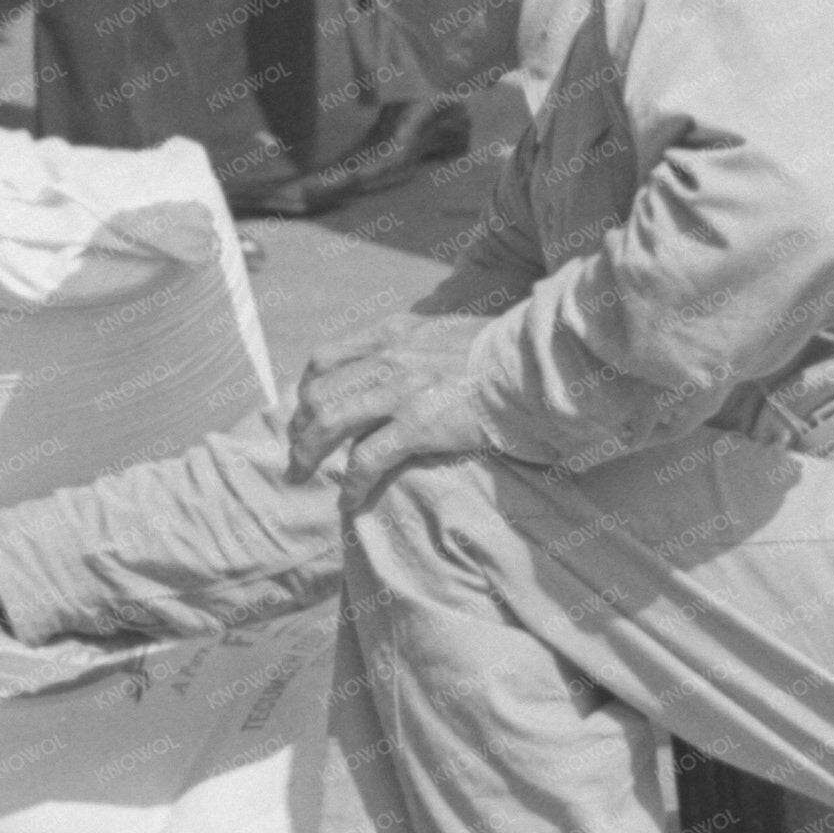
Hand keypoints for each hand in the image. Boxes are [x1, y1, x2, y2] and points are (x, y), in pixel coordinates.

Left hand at [285, 313, 491, 507]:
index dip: (306, 390)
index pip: (325, 358)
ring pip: (329, 424)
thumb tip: (404, 364)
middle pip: (317, 393)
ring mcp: (402, 391)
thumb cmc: (501, 353)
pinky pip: (367, 459)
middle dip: (298, 428)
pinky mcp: (420, 425)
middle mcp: (388, 358)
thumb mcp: (446, 331)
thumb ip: (415, 345)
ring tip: (304, 476)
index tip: (306, 414)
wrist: (535, 364)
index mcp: (392, 334)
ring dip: (308, 454)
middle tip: (298, 454)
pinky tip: (349, 500)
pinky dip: (351, 483)